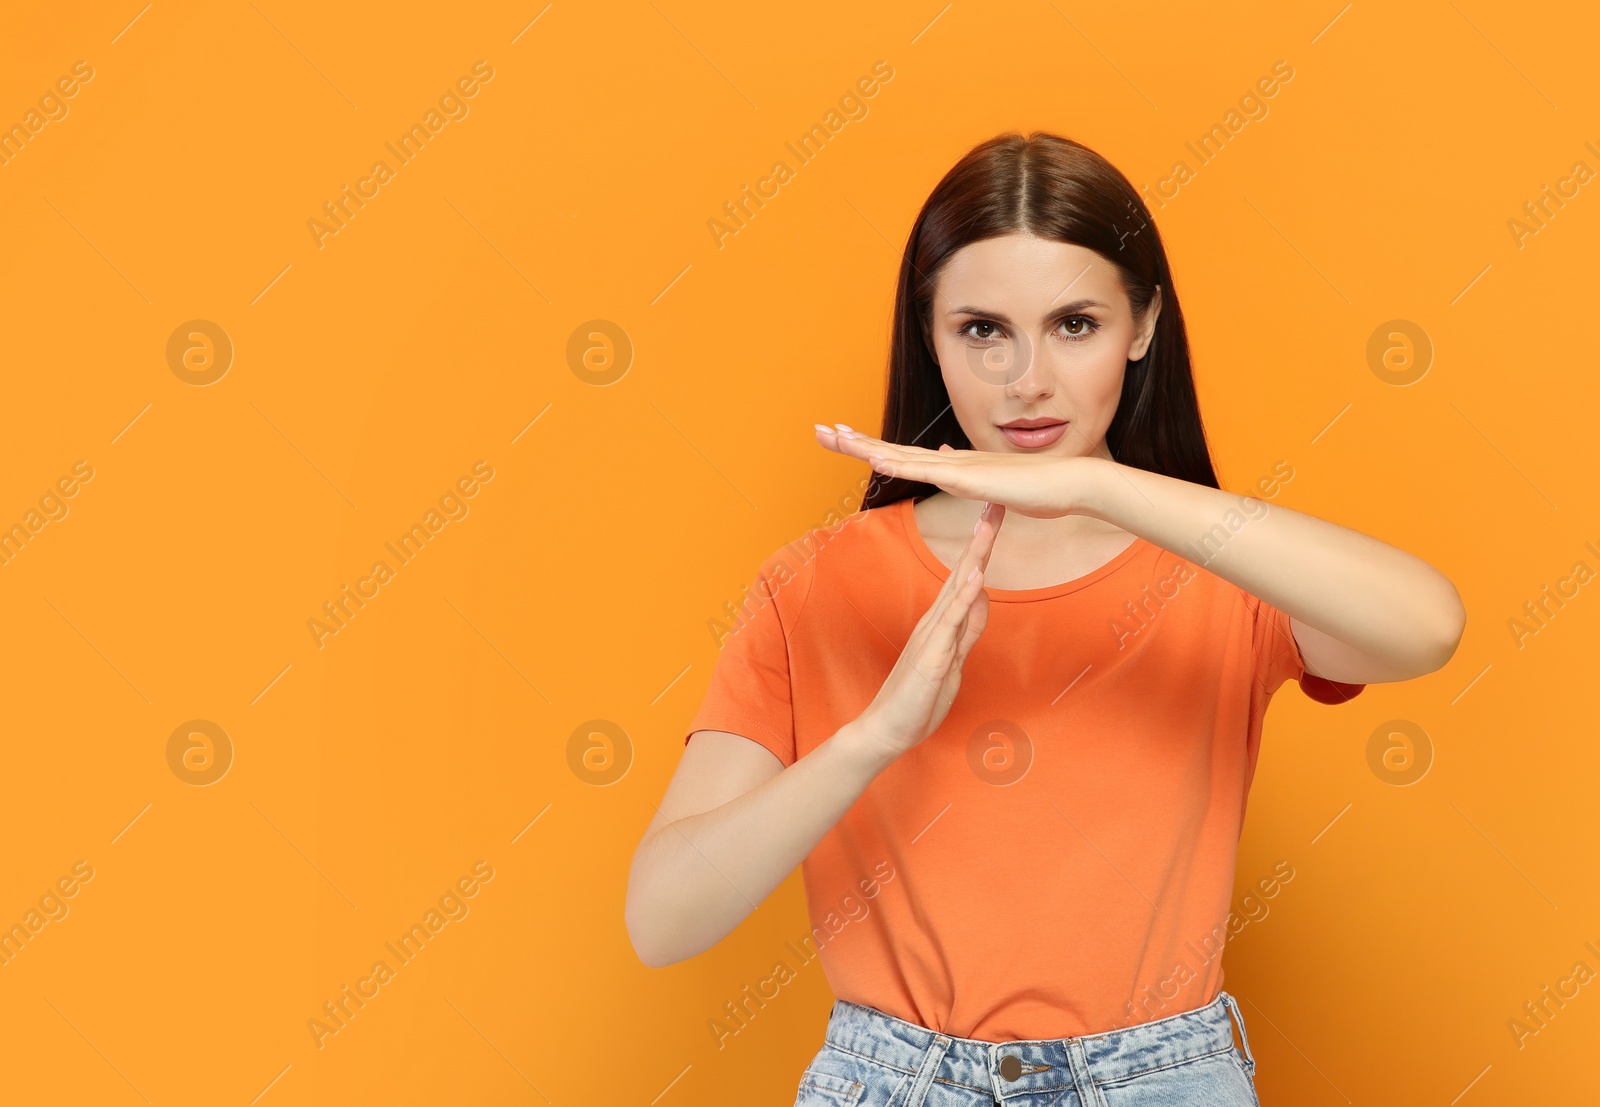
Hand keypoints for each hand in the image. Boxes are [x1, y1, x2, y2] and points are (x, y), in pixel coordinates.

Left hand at [814, 423, 1098, 519]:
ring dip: (866, 447)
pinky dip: (899, 466)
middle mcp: (950, 461)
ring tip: (833, 436)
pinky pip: (927, 472)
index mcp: (952, 465)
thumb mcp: (993, 484)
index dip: (870, 446)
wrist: (1070, 483)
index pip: (902, 456)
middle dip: (854, 441)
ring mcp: (958, 467)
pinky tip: (876, 460)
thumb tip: (946, 455)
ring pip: (901, 456)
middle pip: (892, 449)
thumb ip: (967, 473)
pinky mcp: (969, 479)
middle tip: (820, 431)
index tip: (841, 437)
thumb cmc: (1037, 488)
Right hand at [852, 500, 1003, 760]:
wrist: (886, 729)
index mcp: (941, 621)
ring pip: (958, 587)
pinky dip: (965, 596)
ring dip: (975, 554)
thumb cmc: (917, 699)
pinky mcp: (931, 655)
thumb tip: (982, 597)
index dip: (983, 545)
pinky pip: (951, 620)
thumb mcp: (952, 659)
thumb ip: (967, 629)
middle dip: (982, 536)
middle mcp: (935, 620)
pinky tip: (976, 575)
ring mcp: (932, 635)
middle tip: (997, 500)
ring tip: (989, 523)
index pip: (967, 575)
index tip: (996, 516)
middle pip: (963, 570)